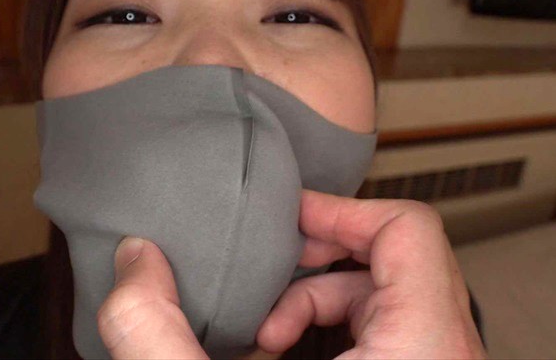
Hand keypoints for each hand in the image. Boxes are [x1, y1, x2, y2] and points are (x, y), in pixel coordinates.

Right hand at [97, 191, 486, 358]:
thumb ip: (154, 331)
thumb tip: (134, 258)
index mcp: (422, 357)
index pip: (411, 232)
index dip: (341, 210)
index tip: (283, 219)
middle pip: (400, 261)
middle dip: (319, 263)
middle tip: (265, 274)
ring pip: (396, 300)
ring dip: (323, 302)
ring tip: (264, 333)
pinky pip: (392, 338)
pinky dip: (338, 335)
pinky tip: (282, 359)